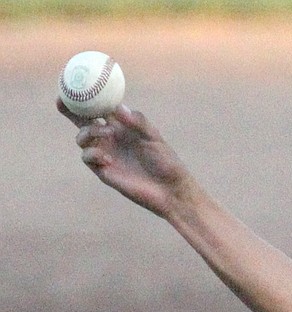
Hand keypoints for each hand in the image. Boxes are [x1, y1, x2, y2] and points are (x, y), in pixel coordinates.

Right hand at [58, 101, 193, 219]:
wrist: (170, 189)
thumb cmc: (165, 161)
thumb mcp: (154, 137)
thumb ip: (138, 122)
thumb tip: (117, 107)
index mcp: (120, 126)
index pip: (98, 108)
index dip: (85, 97)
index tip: (75, 83)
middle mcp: (108, 138)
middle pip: (81, 120)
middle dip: (69, 109)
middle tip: (62, 101)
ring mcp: (104, 153)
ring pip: (81, 138)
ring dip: (89, 132)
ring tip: (108, 133)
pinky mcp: (103, 170)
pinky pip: (87, 158)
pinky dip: (92, 153)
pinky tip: (108, 157)